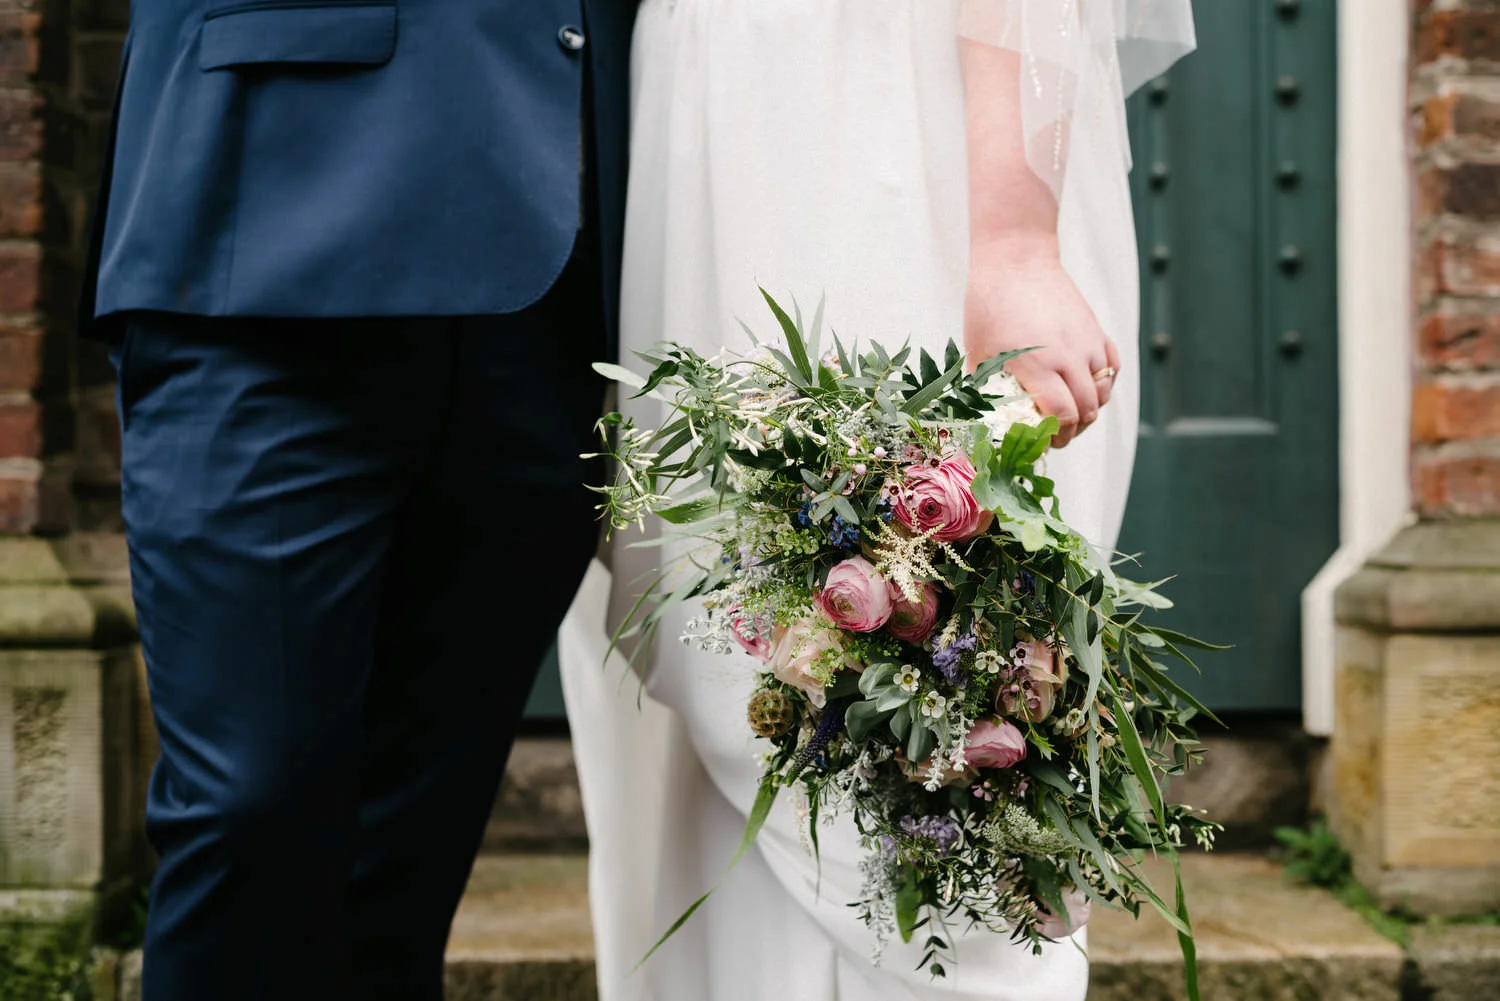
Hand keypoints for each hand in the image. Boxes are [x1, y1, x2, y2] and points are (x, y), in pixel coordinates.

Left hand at [963, 239, 1118, 448]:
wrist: (1015, 260)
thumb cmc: (988, 306)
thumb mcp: (978, 352)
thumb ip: (985, 389)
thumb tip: (984, 421)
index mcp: (1036, 365)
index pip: (1062, 415)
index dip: (1057, 436)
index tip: (1045, 442)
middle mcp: (1068, 356)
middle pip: (1087, 410)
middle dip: (1074, 430)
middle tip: (1058, 435)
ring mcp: (1086, 342)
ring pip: (1104, 391)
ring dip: (1091, 409)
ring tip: (1072, 413)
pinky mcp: (1096, 330)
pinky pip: (1112, 367)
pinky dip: (1104, 384)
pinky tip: (1086, 387)